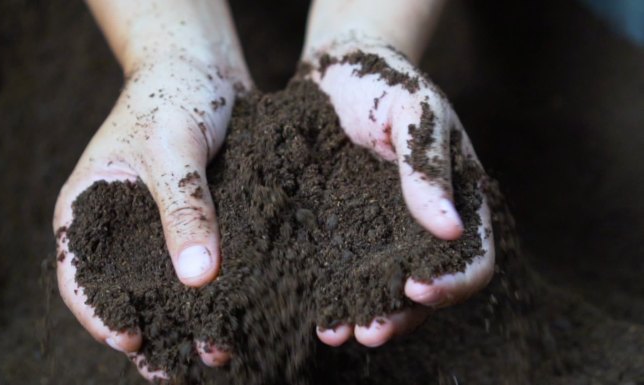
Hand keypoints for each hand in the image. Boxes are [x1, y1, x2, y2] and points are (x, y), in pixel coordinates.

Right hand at [53, 58, 239, 379]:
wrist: (205, 70)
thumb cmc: (174, 94)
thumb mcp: (173, 146)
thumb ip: (184, 207)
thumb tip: (198, 279)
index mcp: (89, 208)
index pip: (78, 276)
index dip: (101, 315)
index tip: (132, 343)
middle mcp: (121, 227)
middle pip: (127, 294)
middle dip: (154, 332)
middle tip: (180, 368)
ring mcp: (159, 229)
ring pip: (166, 288)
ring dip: (189, 321)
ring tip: (216, 352)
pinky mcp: (196, 225)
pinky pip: (201, 266)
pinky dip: (216, 293)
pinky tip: (240, 314)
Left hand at [304, 39, 494, 346]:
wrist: (334, 70)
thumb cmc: (383, 81)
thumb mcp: (415, 111)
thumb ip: (427, 166)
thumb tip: (451, 231)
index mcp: (457, 199)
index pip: (473, 257)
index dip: (453, 282)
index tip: (416, 288)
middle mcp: (421, 226)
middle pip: (426, 289)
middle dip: (400, 316)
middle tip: (368, 331)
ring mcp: (380, 231)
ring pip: (382, 289)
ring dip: (363, 315)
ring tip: (334, 331)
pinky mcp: (341, 229)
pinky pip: (341, 270)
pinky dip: (330, 294)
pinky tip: (309, 306)